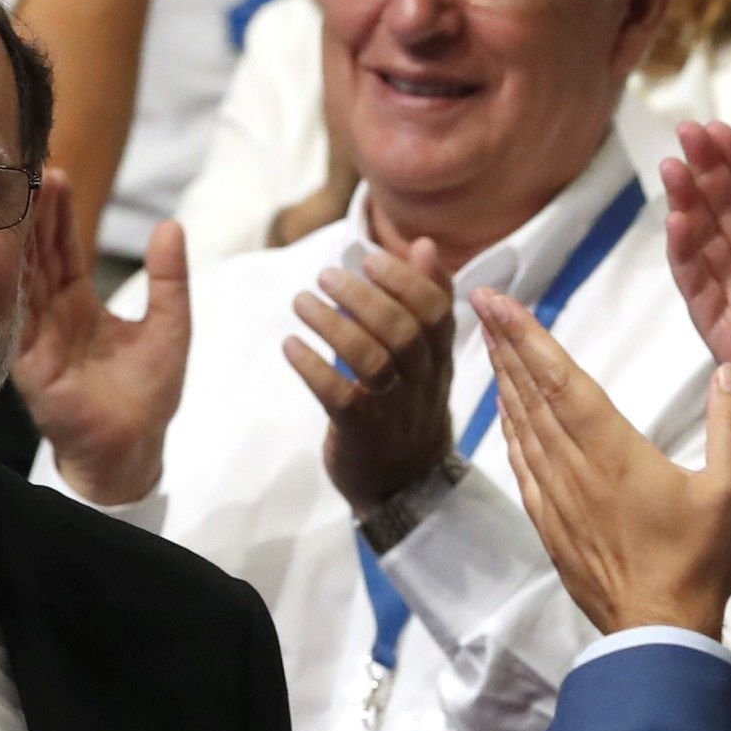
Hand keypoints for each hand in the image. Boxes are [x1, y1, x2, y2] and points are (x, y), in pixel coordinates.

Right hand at [17, 197, 189, 504]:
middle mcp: (52, 315)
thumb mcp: (169, 326)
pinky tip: (5, 255)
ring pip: (22, 279)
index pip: (64, 248)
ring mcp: (36, 337)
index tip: (54, 174)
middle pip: (38, 255)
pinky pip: (15, 318)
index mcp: (79, 304)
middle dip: (33, 215)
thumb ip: (169, 279)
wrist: (133, 449)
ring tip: (13, 201)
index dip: (59, 213)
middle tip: (26, 171)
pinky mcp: (28, 363)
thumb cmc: (148, 394)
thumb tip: (171, 225)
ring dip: (18, 241)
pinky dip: (9, 286)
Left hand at [284, 236, 455, 515]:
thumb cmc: (409, 406)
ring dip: (332, 324)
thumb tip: (423, 244)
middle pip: (402, 331)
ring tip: (301, 302)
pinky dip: (312, 366)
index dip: (404, 280)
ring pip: (372, 359)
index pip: (437, 311)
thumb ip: (426, 301)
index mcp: (439, 358)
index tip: (369, 258)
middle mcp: (422, 381)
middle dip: (363, 296)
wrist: (405, 485)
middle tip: (325, 276)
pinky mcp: (360, 432)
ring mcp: (393, 408)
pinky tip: (290, 345)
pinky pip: (339, 395)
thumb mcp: (427, 357)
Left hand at [474, 304, 730, 641]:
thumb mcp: (729, 491)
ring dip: (506, 380)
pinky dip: (511, 430)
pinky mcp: (550, 522)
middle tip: (482, 303)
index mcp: (613, 450)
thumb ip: (730, 426)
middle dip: (507, 344)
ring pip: (522, 425)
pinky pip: (522, 464)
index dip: (528, 336)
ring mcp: (556, 496)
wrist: (655, 631)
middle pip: (532, 393)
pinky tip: (505, 413)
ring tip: (490, 341)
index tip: (498, 301)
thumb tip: (730, 370)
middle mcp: (574, 466)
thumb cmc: (697, 561)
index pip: (562, 380)